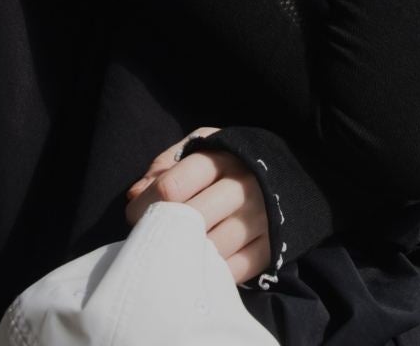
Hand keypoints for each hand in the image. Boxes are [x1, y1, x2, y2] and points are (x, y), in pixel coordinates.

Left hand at [124, 126, 271, 284]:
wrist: (285, 171)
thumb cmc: (229, 159)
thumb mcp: (201, 146)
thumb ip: (165, 164)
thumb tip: (135, 195)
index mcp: (220, 158)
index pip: (173, 186)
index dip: (145, 205)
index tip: (134, 215)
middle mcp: (242, 186)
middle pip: (191, 218)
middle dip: (162, 232)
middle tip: (149, 240)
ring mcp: (260, 217)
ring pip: (213, 247)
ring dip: (187, 256)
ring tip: (172, 255)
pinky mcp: (272, 246)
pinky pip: (237, 269)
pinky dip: (214, 273)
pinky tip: (199, 267)